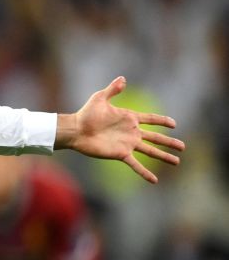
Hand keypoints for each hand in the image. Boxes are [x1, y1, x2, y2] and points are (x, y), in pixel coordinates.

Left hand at [56, 76, 184, 183]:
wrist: (76, 130)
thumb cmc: (86, 113)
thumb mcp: (100, 98)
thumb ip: (112, 89)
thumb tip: (123, 79)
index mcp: (129, 118)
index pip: (151, 119)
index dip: (162, 121)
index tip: (174, 124)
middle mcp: (131, 132)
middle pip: (156, 137)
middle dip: (169, 142)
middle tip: (183, 147)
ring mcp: (128, 144)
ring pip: (151, 151)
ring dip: (164, 156)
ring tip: (177, 161)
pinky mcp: (121, 154)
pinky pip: (136, 164)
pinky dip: (144, 172)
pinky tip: (154, 180)